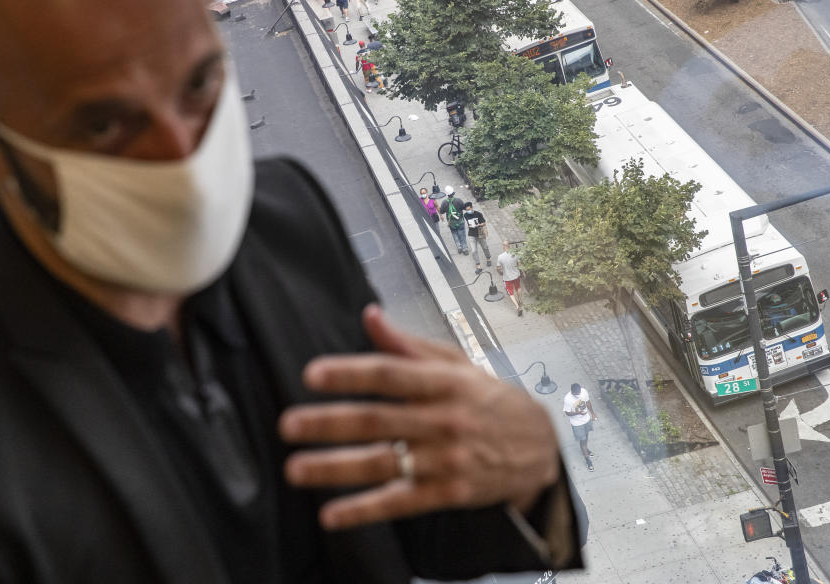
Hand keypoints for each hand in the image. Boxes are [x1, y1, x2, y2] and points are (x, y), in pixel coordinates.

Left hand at [279, 304, 559, 529]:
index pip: (390, 373)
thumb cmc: (490, 399)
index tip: (312, 375)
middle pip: (380, 420)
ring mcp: (447, 459)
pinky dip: (365, 510)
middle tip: (288, 424)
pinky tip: (332, 515)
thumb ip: (407, 345)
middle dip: (330, 423)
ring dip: (337, 468)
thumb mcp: (457, 363)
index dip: (350, 373)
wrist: (541, 447)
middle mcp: (444, 419)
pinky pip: (401, 503)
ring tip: (296, 468)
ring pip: (385, 463)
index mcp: (443, 382)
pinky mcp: (449, 492)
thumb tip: (370, 315)